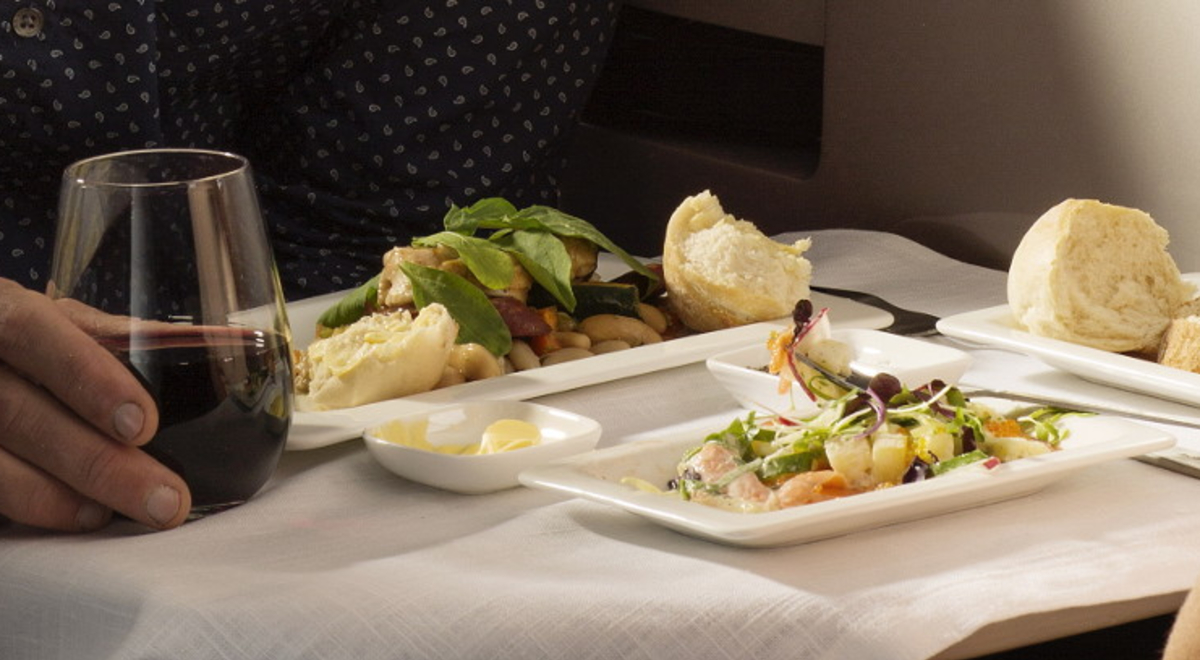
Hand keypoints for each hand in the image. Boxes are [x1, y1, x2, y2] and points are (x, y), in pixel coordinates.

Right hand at [0, 279, 189, 531]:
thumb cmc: (23, 345)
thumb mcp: (60, 325)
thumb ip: (115, 337)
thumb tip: (208, 345)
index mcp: (0, 312)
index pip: (33, 333)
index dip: (86, 378)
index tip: (141, 425)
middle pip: (20, 414)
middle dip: (97, 463)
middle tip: (164, 499)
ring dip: (62, 498)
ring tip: (122, 514)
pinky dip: (32, 510)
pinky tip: (77, 517)